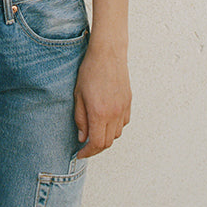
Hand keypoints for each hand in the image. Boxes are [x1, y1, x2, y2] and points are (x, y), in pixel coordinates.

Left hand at [74, 41, 130, 157]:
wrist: (108, 54)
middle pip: (108, 142)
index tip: (80, 153)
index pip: (96, 143)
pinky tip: (105, 120)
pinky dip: (114, 127)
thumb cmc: (90, 71)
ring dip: (105, 137)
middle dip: (95, 147)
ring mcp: (123, 109)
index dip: (88, 152)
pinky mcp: (128, 103)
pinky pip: (123, 123)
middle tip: (85, 146)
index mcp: (100, 113)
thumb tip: (82, 137)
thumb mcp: (78, 95)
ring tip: (94, 131)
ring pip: (116, 134)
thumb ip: (80, 118)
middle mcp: (114, 114)